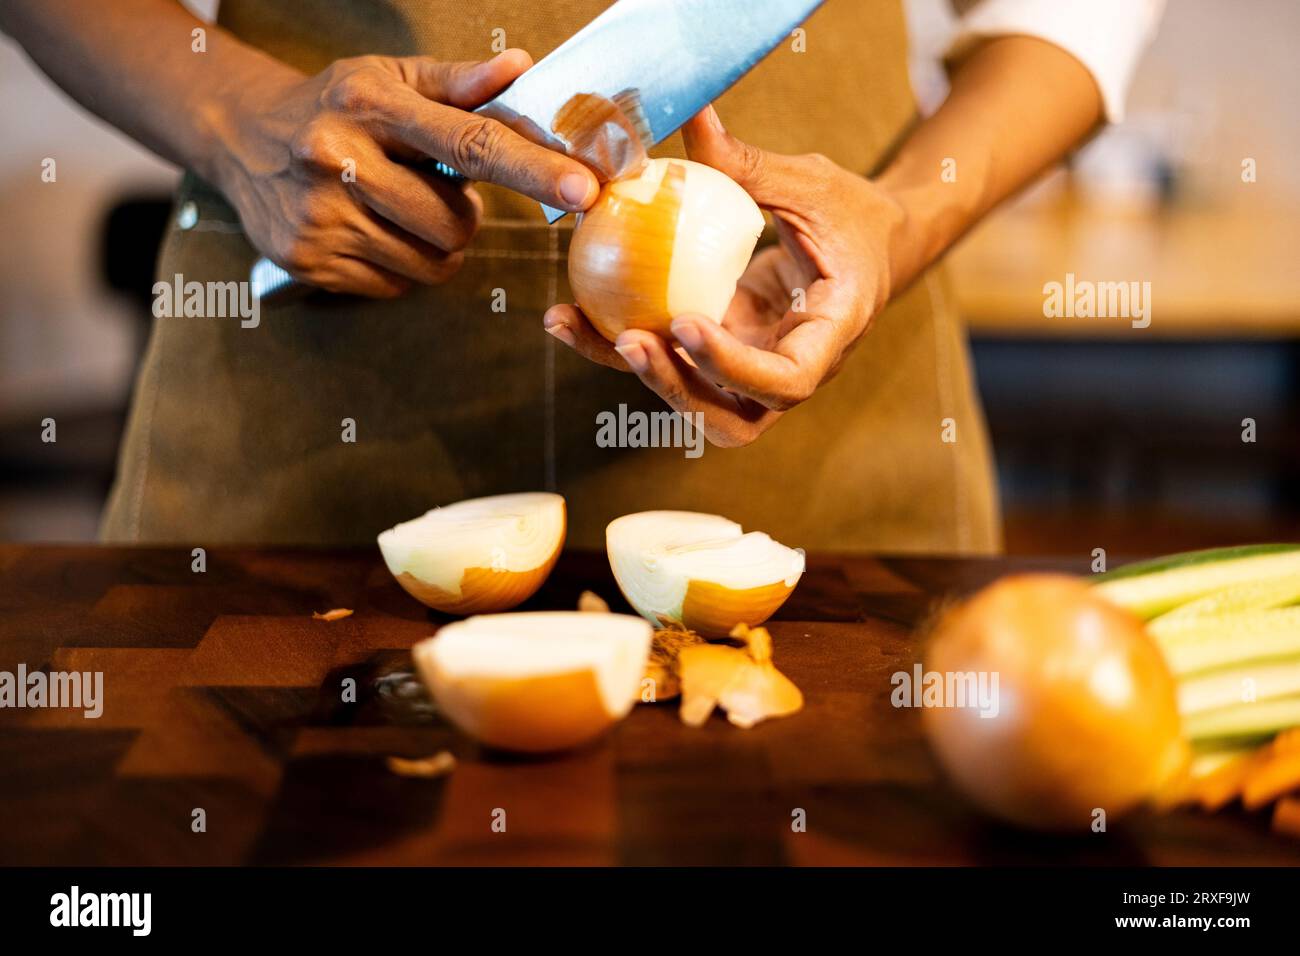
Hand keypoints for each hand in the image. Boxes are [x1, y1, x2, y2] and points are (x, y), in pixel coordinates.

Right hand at [213, 50, 599, 296]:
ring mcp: (320, 217)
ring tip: (402, 208)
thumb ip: (459, 84)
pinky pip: (397, 286)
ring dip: (437, 244)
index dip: (531, 168)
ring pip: (432, 262)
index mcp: (371, 104)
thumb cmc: (338, 106)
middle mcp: (339, 160)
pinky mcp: (309, 260)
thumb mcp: (391, 77)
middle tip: (432, 188)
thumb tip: (522, 68)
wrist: (242, 140)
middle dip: (463, 214)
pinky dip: (402, 265)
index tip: (581, 188)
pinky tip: (374, 230)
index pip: (468, 141)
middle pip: (455, 221)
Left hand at [544, 105, 905, 446]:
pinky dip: (625, 351)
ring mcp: (755, 373)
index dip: (733, 366)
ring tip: (574, 325)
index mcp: (832, 336)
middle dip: (675, 389)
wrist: (873, 247)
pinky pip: (675, 369)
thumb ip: (751, 167)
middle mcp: (793, 370)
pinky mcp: (725, 361)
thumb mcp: (812, 185)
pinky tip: (573, 313)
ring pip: (696, 405)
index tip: (684, 324)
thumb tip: (691, 114)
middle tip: (628, 340)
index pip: (787, 379)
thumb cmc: (852, 213)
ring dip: (635, 376)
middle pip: (733, 419)